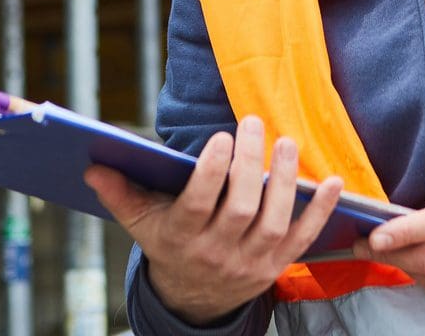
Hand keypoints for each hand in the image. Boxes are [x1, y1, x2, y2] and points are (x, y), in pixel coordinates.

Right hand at [84, 116, 343, 324]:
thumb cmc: (168, 245)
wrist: (194, 301)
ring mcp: (250, 263)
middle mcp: (217, 254)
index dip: (211, 172)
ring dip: (284, 181)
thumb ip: (120, 194)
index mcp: (181, 239)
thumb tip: (92, 166)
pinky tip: (332, 182)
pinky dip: (320, 212)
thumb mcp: (141, 224)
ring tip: (286, 141)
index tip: (221, 137)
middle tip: (253, 123)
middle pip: (240, 209)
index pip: (198, 204)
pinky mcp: (277, 267)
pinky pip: (303, 240)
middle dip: (249, 165)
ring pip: (273, 223)